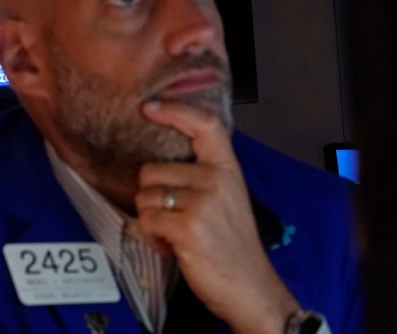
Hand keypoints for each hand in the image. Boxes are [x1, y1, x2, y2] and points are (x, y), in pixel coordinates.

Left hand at [134, 100, 298, 333]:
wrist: (251, 288)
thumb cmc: (232, 246)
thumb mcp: (227, 198)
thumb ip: (201, 174)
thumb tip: (160, 160)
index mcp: (228, 169)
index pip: (205, 125)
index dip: (175, 111)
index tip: (150, 107)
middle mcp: (216, 180)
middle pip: (151, 170)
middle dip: (152, 196)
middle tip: (174, 218)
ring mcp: (203, 203)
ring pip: (144, 196)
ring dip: (150, 218)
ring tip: (175, 233)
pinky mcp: (188, 227)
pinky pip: (145, 220)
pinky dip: (151, 236)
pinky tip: (172, 245)